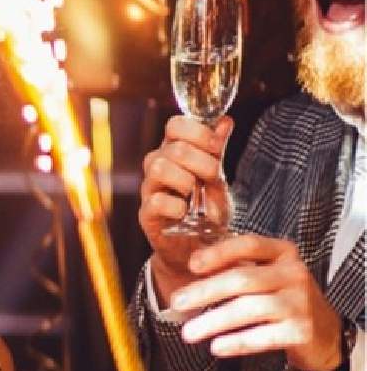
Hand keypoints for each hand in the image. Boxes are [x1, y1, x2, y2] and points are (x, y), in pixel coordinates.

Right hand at [138, 115, 233, 300]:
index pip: (175, 125)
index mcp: (174, 152)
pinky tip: (186, 213)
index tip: (216, 148)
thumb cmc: (207, 211)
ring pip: (159, 167)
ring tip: (196, 195)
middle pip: (173, 147)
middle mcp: (157, 167)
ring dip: (187, 181)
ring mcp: (149, 190)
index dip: (198, 131)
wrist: (200, 249)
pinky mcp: (146, 214)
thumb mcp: (217, 178)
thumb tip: (224, 120)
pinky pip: (156, 201)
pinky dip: (177, 206)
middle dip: (202, 161)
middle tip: (213, 177)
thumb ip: (216, 150)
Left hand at [169, 234, 343, 370]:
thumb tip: (193, 270)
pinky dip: (236, 342)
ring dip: (213, 321)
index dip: (218, 253)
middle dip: (204, 292)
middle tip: (177, 303)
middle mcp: (294, 274)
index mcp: (282, 253)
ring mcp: (300, 302)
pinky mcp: (301, 330)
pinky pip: (262, 336)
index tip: (192, 265)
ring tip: (189, 333)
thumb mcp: (265, 275)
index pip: (248, 245)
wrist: (324, 332)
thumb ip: (235, 268)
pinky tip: (217, 346)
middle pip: (242, 279)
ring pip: (248, 309)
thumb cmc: (284, 298)